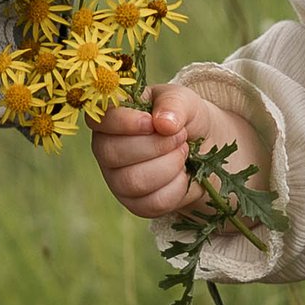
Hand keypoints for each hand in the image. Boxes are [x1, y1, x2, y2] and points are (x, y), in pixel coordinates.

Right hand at [91, 84, 265, 223]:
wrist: (204, 149)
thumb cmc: (183, 118)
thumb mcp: (183, 100)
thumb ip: (172, 103)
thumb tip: (163, 124)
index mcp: (111, 118)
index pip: (101, 120)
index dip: (124, 123)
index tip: (151, 123)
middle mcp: (106, 149)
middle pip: (113, 154)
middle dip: (155, 145)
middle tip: (181, 136)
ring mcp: (118, 180)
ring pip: (134, 181)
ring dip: (169, 165)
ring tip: (183, 153)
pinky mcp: (136, 204)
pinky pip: (153, 202)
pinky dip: (177, 187)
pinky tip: (183, 174)